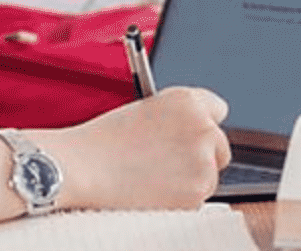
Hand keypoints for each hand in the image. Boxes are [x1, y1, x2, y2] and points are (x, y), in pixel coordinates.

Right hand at [37, 87, 231, 209]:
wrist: (81, 168)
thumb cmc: (103, 140)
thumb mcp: (145, 109)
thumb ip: (177, 117)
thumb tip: (193, 132)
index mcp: (188, 101)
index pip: (218, 110)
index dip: (201, 124)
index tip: (190, 135)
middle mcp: (203, 128)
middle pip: (220, 146)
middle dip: (200, 156)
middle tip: (166, 162)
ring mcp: (203, 161)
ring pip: (210, 174)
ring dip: (190, 179)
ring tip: (152, 175)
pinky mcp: (198, 191)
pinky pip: (197, 197)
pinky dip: (180, 199)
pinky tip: (153, 190)